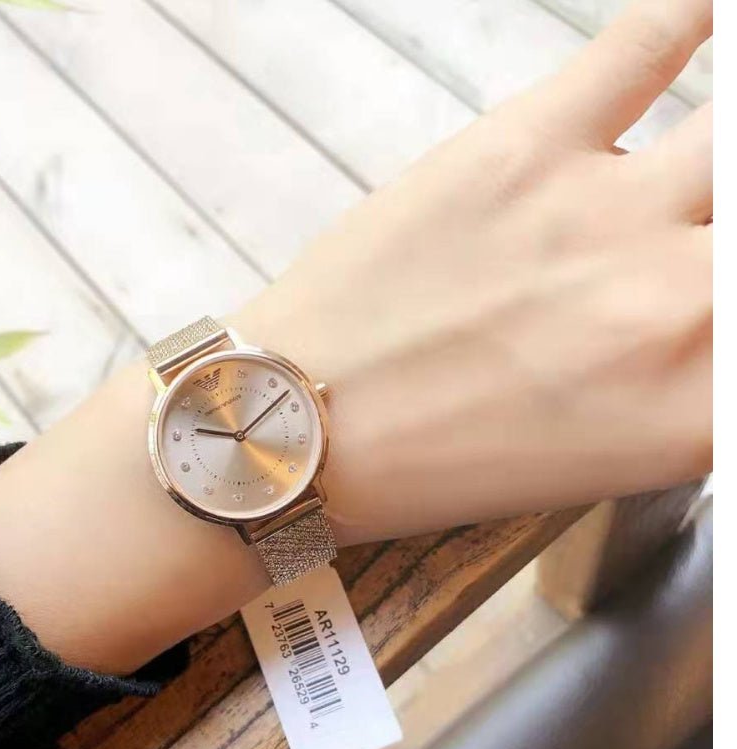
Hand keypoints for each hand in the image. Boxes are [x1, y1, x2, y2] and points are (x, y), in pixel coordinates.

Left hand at [0, 0, 711, 672]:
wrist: (296, 428)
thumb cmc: (428, 466)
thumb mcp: (597, 459)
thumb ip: (690, 387)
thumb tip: (712, 319)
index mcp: (692, 410)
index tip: (718, 305)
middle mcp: (674, 306)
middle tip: (706, 229)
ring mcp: (603, 212)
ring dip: (735, 143)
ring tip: (717, 151)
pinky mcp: (525, 144)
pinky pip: (642, 44)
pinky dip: (680, 24)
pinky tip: (691, 26)